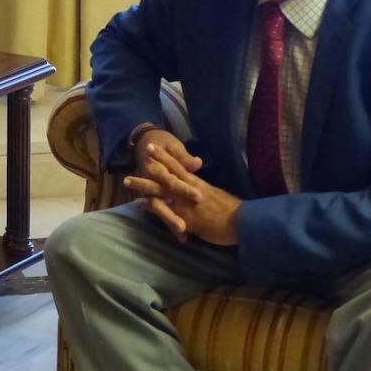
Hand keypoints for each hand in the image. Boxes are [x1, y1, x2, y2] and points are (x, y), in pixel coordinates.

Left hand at [124, 143, 241, 245]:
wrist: (242, 223)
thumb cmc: (232, 211)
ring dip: (144, 185)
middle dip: (151, 165)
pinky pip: (166, 211)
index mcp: (197, 184)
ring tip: (128, 180)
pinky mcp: (186, 217)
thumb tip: (196, 191)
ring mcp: (187, 203)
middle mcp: (190, 190)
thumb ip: (202, 192)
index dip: (165, 156)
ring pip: (161, 190)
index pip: (179, 166)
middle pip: (166, 174)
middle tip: (138, 156)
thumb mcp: (215, 196)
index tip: (152, 147)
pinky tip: (140, 205)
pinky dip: (152, 208)